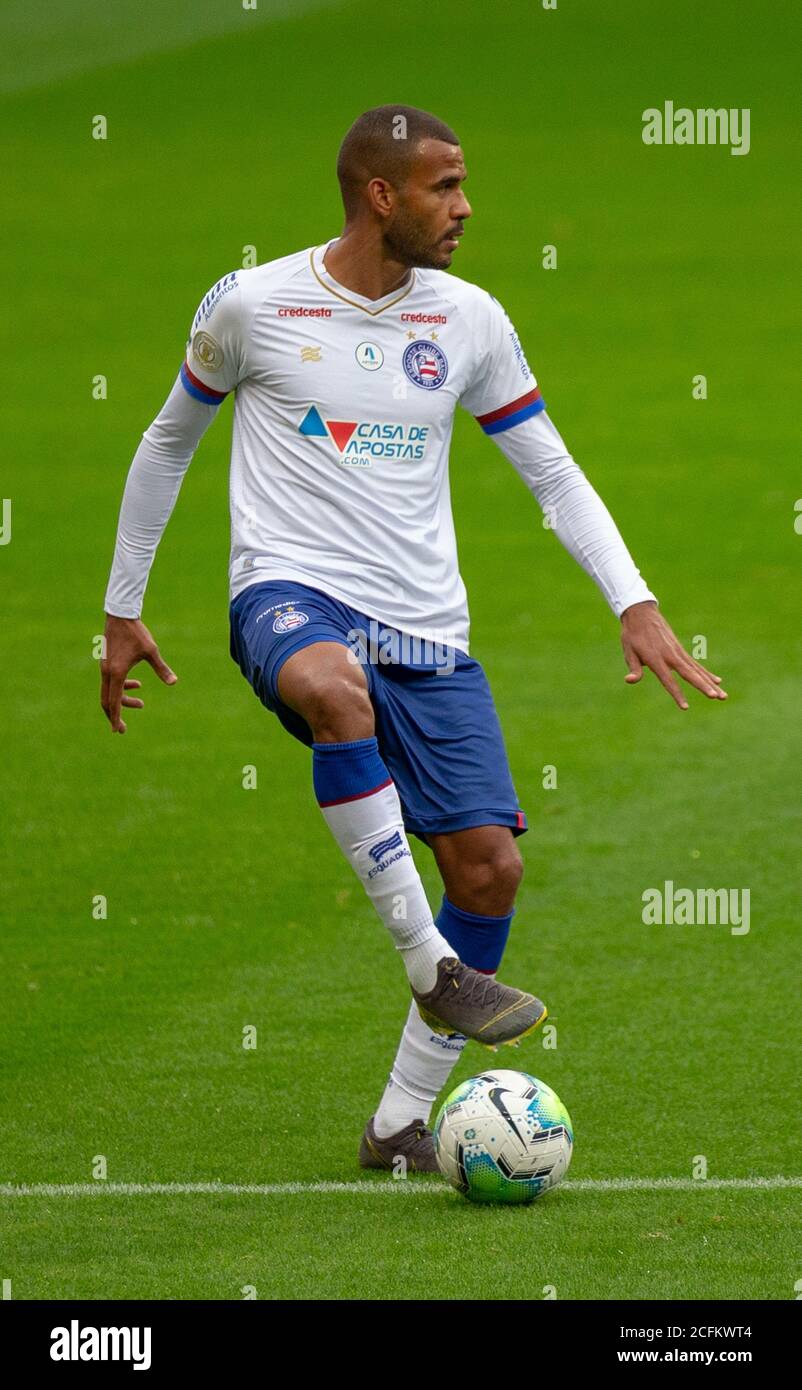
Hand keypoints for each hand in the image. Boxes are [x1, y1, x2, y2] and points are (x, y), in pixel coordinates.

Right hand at [100, 615, 176, 732]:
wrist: (120, 615)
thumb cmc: (136, 633)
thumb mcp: (151, 651)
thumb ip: (161, 668)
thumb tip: (174, 683)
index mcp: (117, 673)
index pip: (114, 701)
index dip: (116, 717)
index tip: (119, 730)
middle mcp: (107, 672)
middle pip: (107, 701)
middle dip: (115, 715)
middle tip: (123, 729)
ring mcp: (105, 668)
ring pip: (110, 692)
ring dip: (124, 700)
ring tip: (142, 703)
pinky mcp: (107, 663)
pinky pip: (112, 682)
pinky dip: (122, 687)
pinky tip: (138, 684)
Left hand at [620, 601, 727, 709]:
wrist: (642, 614)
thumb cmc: (632, 636)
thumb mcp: (629, 651)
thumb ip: (634, 668)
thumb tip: (629, 680)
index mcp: (656, 659)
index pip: (668, 680)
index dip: (677, 694)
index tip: (685, 707)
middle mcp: (670, 656)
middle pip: (690, 674)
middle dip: (703, 686)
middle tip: (716, 697)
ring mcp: (678, 652)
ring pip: (697, 670)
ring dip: (710, 683)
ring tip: (723, 696)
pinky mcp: (681, 650)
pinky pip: (696, 664)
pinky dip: (706, 673)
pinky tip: (718, 681)